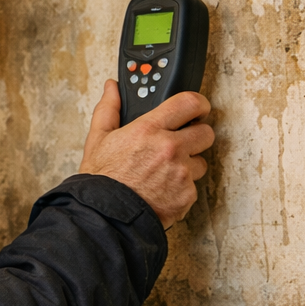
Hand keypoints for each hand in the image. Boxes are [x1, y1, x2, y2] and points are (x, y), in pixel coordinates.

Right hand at [79, 80, 213, 228]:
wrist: (104, 216)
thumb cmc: (101, 180)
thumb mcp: (98, 139)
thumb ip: (109, 109)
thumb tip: (112, 88)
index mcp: (149, 130)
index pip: (190, 103)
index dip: (198, 104)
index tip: (198, 108)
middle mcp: (170, 149)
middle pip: (206, 133)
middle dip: (196, 136)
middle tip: (181, 142)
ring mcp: (181, 173)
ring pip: (200, 162)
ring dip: (188, 165)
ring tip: (164, 173)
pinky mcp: (187, 196)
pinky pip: (192, 187)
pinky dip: (181, 189)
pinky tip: (161, 190)